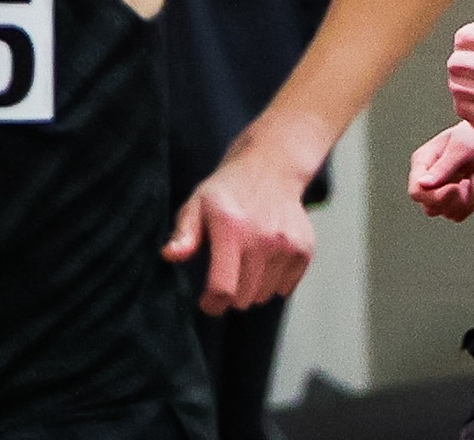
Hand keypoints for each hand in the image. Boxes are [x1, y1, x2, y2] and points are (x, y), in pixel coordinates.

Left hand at [163, 137, 314, 315]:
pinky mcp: (304, 248)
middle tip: (227, 275)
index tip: (207, 302)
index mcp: (231, 230)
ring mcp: (287, 244)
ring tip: (247, 264)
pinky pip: (286, 287)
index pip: (223, 288)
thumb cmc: (227, 192)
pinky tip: (267, 261)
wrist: (271, 168)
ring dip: (253, 288)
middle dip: (231, 294)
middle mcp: (262, 238)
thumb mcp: (196, 205)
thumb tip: (169, 255)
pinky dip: (275, 282)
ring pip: (265, 295)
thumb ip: (184, 234)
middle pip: (244, 297)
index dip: (212, 304)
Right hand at [407, 121, 473, 221]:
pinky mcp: (455, 196)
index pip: (416, 191)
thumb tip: (423, 185)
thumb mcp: (461, 148)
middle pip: (429, 206)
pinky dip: (470, 205)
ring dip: (463, 202)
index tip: (456, 187)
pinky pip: (458, 214)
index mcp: (423, 162)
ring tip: (472, 181)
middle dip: (452, 201)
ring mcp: (441, 188)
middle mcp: (428, 178)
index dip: (435, 196)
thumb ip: (443, 167)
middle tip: (466, 182)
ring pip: (443, 212)